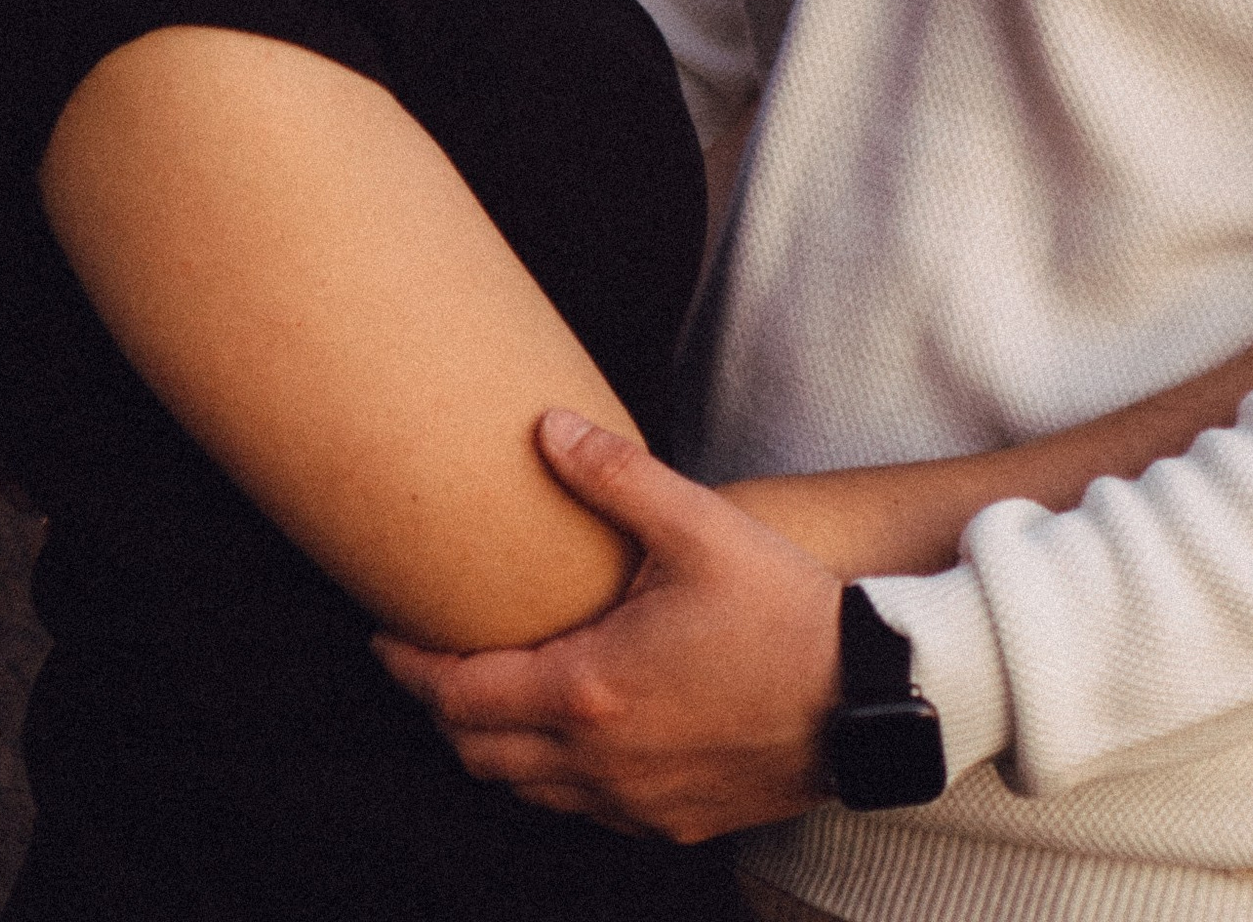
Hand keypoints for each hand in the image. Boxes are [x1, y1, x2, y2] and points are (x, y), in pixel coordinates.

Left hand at [374, 410, 843, 840]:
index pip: (458, 695)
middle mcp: (596, 763)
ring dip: (496, 747)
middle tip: (435, 661)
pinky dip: (555, 777)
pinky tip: (579, 732)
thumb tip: (546, 430)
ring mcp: (633, 806)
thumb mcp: (699, 527)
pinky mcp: (671, 823)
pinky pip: (582, 811)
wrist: (868, 699)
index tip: (384, 637)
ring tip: (499, 693)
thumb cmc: (785, 612)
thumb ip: (615, 477)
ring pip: (526, 791)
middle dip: (443, 710)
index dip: (410, 667)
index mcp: (589, 690)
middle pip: (477, 754)